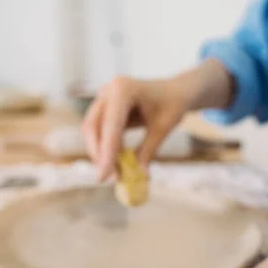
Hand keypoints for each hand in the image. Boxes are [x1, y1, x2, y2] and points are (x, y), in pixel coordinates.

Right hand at [82, 60, 233, 180]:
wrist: (175, 91)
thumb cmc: (173, 105)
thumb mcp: (163, 128)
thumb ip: (148, 150)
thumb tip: (138, 174)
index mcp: (124, 89)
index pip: (111, 125)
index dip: (106, 152)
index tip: (104, 176)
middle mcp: (109, 91)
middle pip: (93, 127)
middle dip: (99, 154)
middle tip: (109, 178)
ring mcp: (104, 98)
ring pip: (92, 130)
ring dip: (100, 153)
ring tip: (116, 174)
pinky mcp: (104, 108)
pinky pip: (98, 131)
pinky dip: (105, 148)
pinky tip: (116, 163)